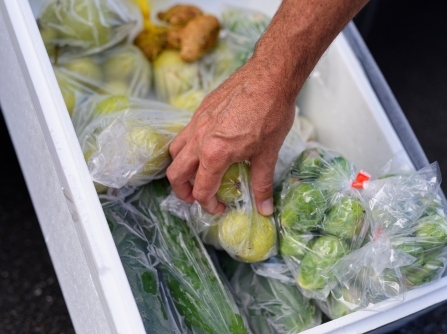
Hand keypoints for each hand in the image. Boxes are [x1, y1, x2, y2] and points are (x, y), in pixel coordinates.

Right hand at [166, 58, 295, 215]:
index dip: (209, 205)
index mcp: (214, 154)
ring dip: (181, 168)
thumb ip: (262, 184)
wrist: (270, 76)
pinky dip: (188, 147)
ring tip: (196, 174)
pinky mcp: (200, 109)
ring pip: (175, 151)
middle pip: (175, 173)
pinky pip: (185, 134)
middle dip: (182, 191)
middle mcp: (198, 139)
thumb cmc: (271, 114)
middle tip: (196, 197)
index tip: (219, 208)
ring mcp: (196, 122)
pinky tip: (206, 147)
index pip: (201, 190)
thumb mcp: (268, 154)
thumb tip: (265, 210)